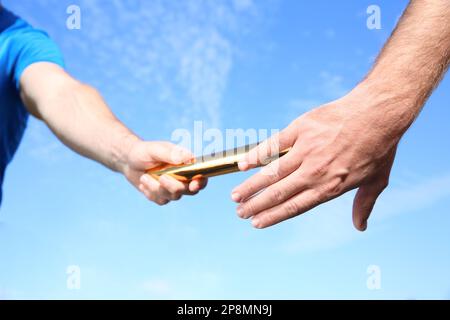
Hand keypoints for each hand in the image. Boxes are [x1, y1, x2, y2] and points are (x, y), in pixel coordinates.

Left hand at [123, 140, 206, 204]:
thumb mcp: (155, 149)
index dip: (201, 182)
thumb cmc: (144, 151)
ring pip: (174, 197)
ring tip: (145, 177)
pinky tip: (144, 182)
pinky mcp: (162, 196)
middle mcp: (183, 178)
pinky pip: (161, 200)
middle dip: (174, 186)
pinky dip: (151, 192)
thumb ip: (171, 153)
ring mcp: (173, 188)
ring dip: (157, 188)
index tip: (193, 184)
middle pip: (189, 191)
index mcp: (186, 165)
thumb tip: (189, 158)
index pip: (201, 177)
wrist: (128, 160)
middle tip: (162, 177)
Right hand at [231, 84, 406, 229]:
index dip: (273, 216)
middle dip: (255, 205)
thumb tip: (360, 226)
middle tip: (240, 213)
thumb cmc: (379, 147)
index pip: (294, 207)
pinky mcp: (301, 129)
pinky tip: (242, 165)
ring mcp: (306, 149)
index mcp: (330, 187)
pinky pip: (273, 144)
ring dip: (250, 187)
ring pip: (271, 172)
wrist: (378, 112)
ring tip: (235, 197)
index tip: (256, 223)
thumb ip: (364, 204)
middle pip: (277, 193)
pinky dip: (256, 155)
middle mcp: (314, 171)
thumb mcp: (376, 181)